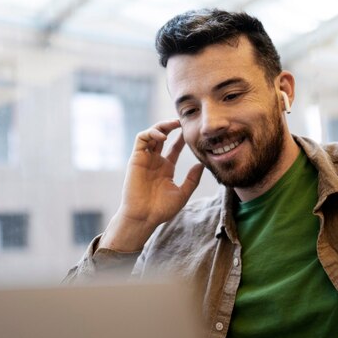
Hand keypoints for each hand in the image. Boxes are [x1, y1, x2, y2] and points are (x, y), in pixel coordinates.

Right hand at [98, 119, 203, 251]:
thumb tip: (202, 164)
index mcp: (166, 168)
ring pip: (151, 134)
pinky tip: (162, 136)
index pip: (175, 147)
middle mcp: (155, 161)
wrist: (144, 217)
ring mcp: (145, 159)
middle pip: (163, 136)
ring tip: (174, 124)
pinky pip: (141, 139)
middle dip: (171, 126)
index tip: (192, 130)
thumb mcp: (182, 193)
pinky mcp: (136, 158)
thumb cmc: (161, 209)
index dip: (182, 137)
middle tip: (183, 120)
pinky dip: (151, 133)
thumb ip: (192, 179)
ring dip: (162, 126)